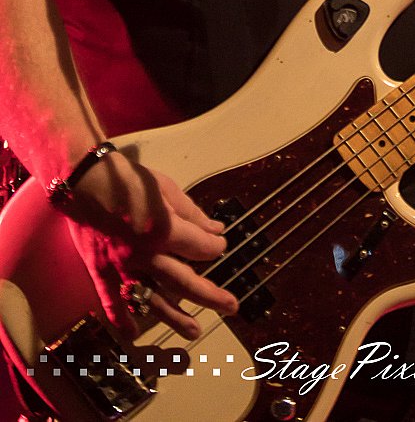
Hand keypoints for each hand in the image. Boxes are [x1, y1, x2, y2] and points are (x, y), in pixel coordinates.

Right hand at [63, 151, 237, 339]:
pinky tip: (132, 334)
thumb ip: (192, 213)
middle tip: (231, 306)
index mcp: (164, 230)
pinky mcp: (101, 271)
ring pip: (152, 299)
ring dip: (175, 317)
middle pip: (184, 281)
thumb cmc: (129, 178)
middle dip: (210, 295)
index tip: (219, 244)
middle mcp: (146, 255)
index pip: (200, 247)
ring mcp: (122, 267)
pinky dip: (120, 319)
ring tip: (194, 331)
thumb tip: (216, 229)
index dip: (215, 246)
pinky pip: (111, 300)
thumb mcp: (166, 188)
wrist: (83, 180)